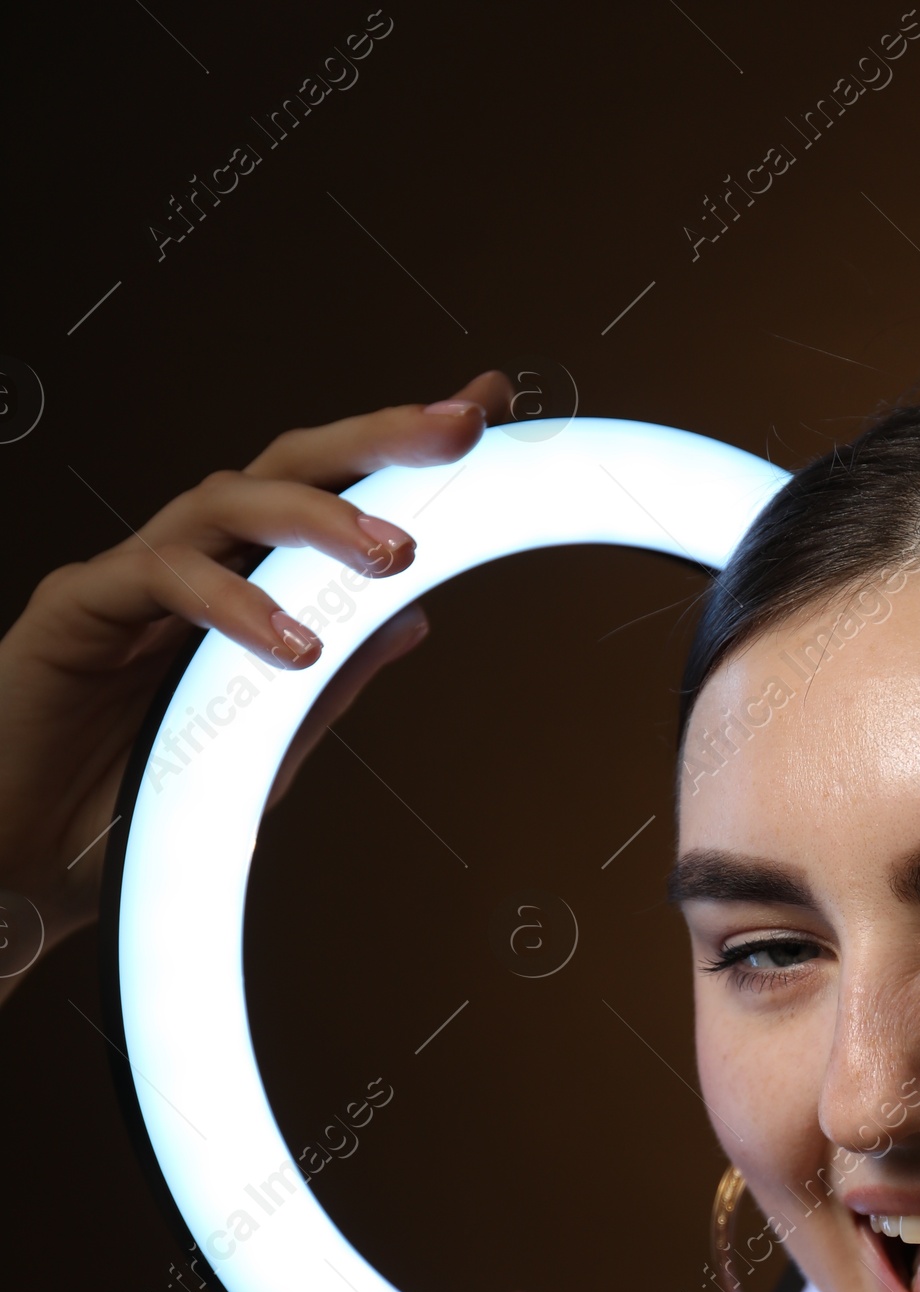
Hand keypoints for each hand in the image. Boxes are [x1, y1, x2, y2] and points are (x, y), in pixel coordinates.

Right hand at [0, 369, 512, 991]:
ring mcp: (131, 578)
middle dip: (377, 438)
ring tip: (395, 553)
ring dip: (319, 517)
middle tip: (461, 429)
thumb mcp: (257, 753)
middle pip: (286, 467)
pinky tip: (291, 646)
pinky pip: (164, 578)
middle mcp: (188, 564)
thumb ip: (329, 686)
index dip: (399, 452)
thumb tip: (416, 620)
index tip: (484, 407)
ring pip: (227, 500)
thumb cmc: (127, 811)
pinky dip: (235, 605)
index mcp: (238, 588)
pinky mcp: (79, 607)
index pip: (326, 495)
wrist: (21, 866)